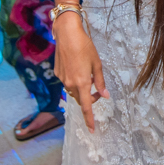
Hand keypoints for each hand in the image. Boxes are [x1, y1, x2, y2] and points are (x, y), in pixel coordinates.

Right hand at [52, 13, 107, 131]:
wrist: (67, 34)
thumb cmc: (85, 47)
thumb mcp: (97, 64)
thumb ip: (101, 82)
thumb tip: (105, 96)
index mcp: (82, 83)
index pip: (87, 107)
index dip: (89, 120)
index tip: (92, 130)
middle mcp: (70, 84)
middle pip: (80, 100)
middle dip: (89, 99)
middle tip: (98, 91)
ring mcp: (62, 79)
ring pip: (73, 92)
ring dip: (81, 91)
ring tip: (88, 77)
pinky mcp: (58, 73)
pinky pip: (67, 83)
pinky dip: (74, 82)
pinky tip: (77, 68)